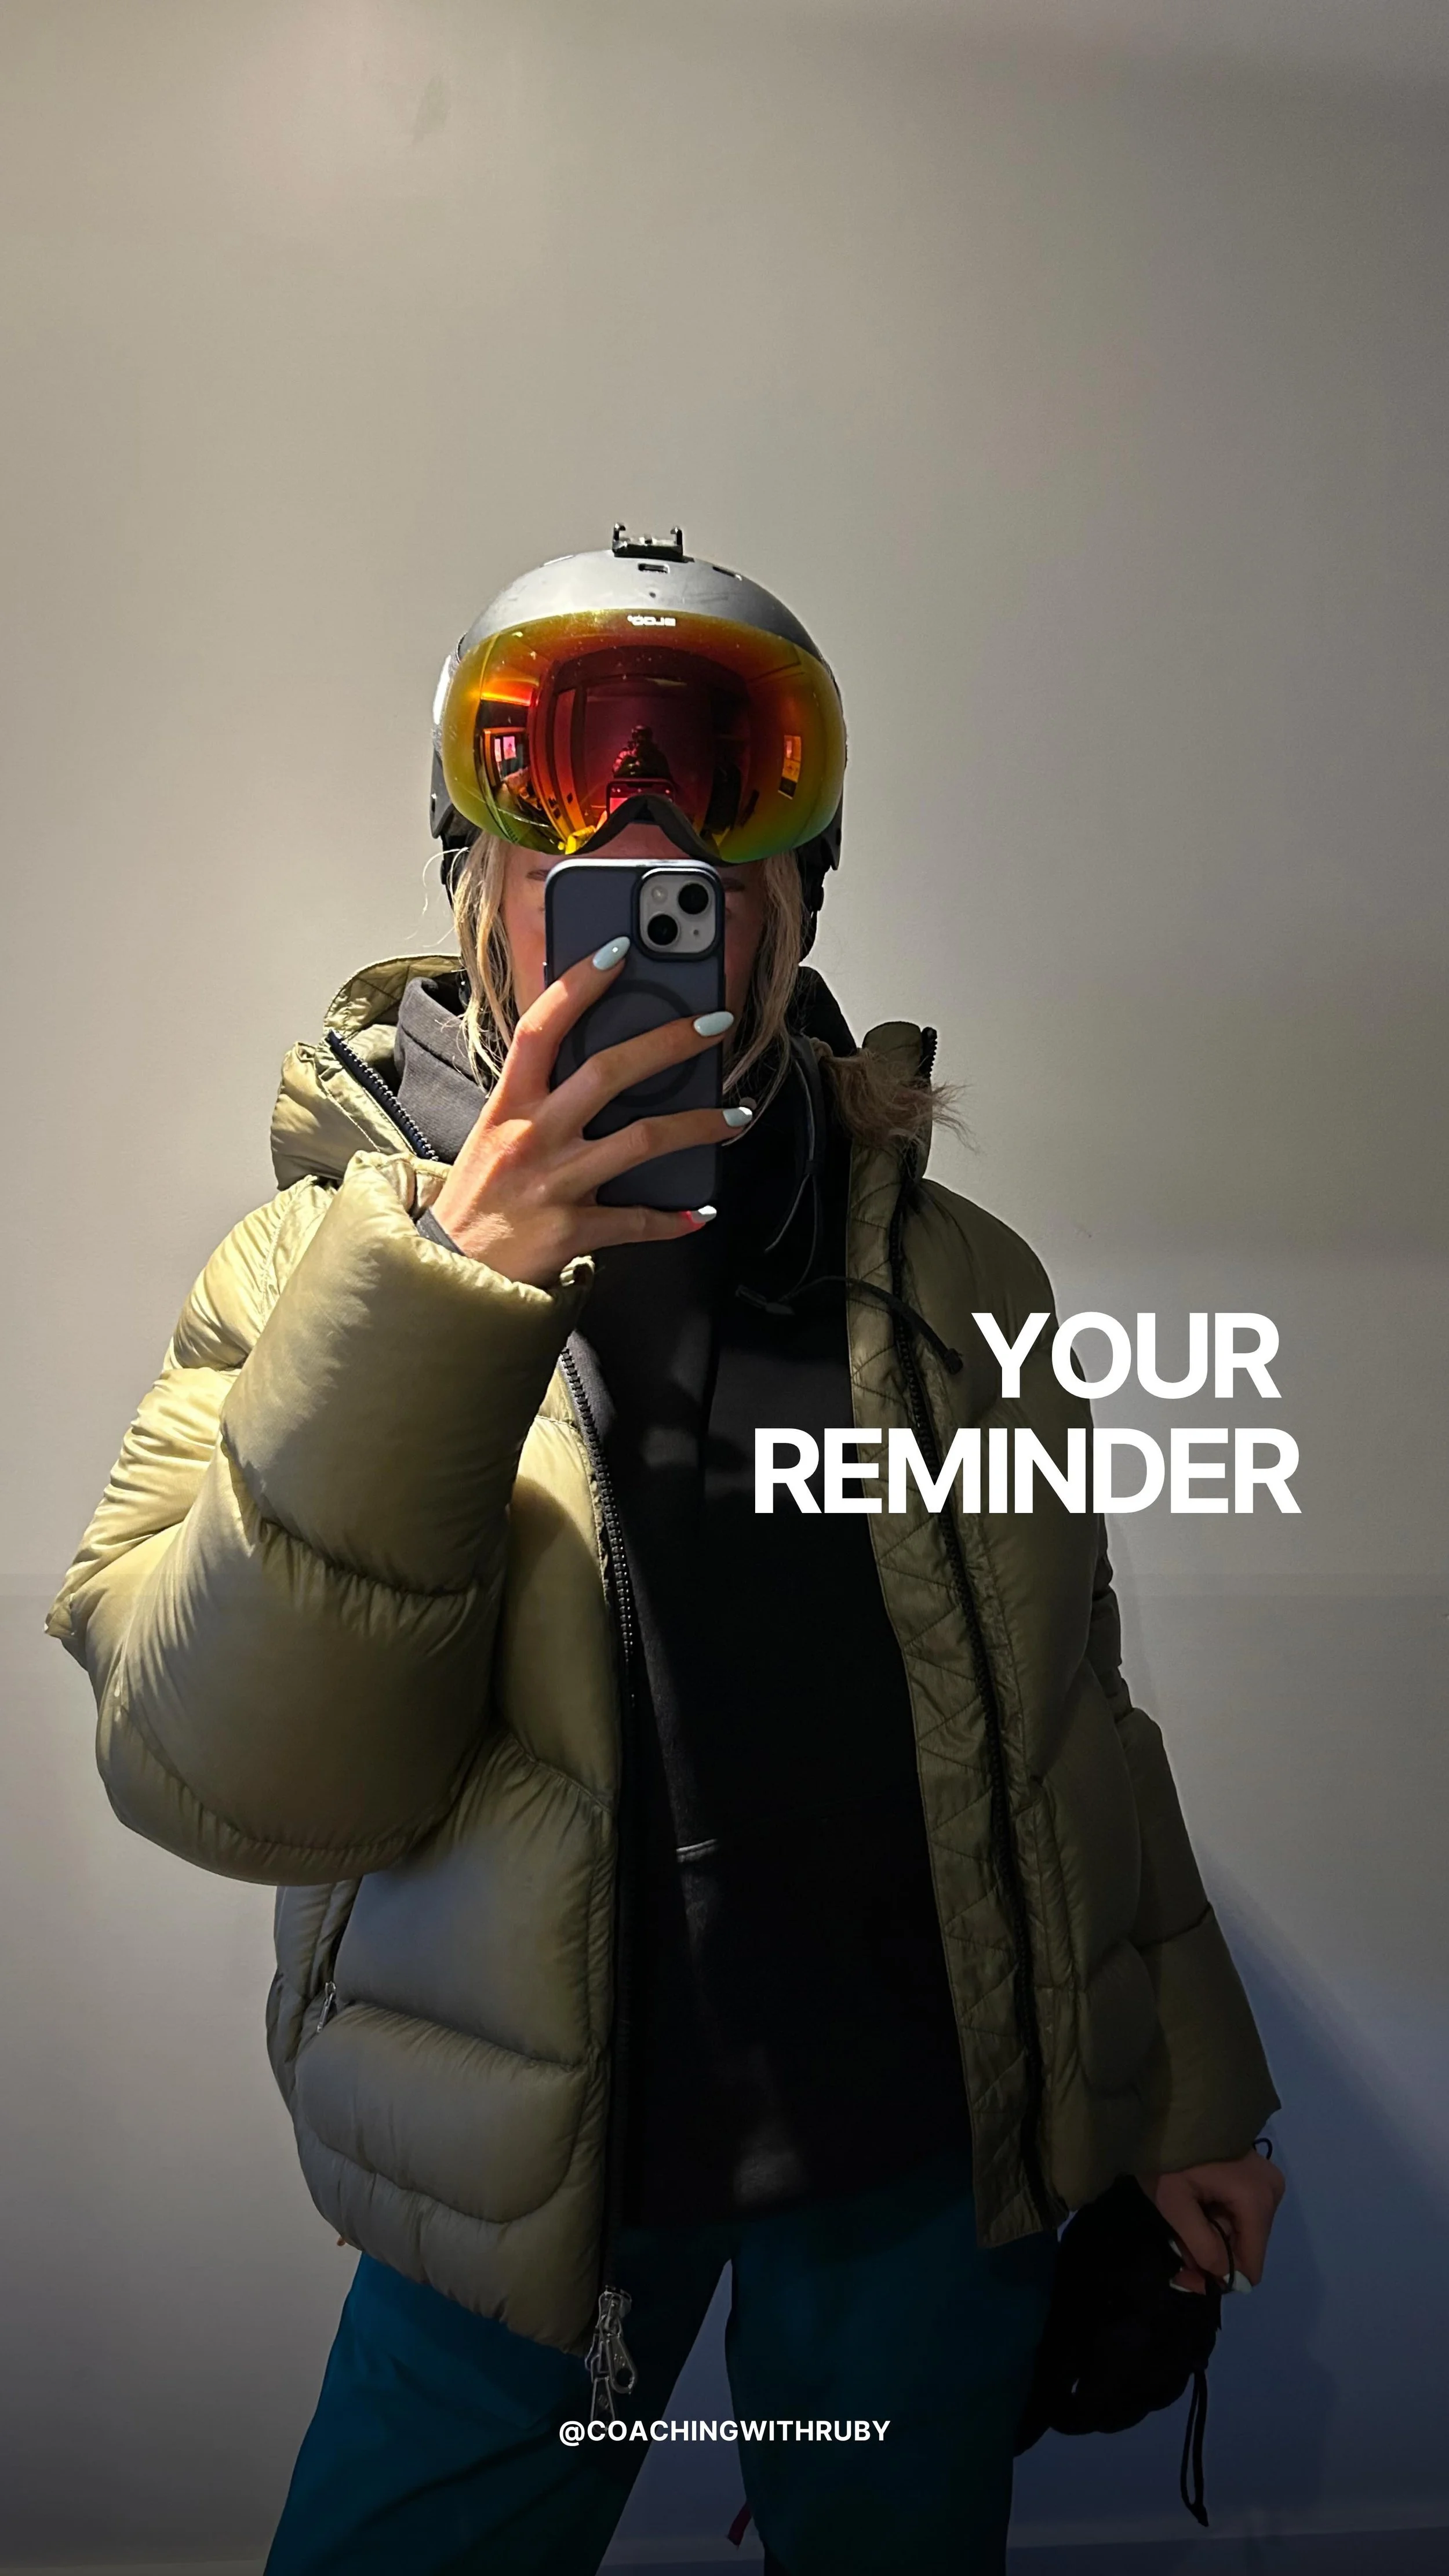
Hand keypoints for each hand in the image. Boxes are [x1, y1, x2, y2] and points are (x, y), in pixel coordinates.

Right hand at [429, 940, 743, 1287]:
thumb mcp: (495, 1131)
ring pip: (643, 1140)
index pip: (541, 1028)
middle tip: (714, 1025)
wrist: (449, 1269)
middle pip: (608, 1072)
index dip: (579, 985)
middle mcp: (533, 1136)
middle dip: (669, 1043)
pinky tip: (700, 1210)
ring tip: (734, 1115)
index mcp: (509, 1103)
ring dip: (699, 1125)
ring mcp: (555, 1183)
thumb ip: (536, 1096)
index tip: (618, 950)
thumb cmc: (480, 1196)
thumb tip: (592, 1060)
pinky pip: (637, 1220)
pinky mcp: (572, 1230)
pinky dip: (675, 1217)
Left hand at [1144, 2150, 1285, 2294]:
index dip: (1219, 2278)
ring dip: (1212, 2238)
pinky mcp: (1259, 2178)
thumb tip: (1225, 2277)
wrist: (1172, 2105)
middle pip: (1246, 2250)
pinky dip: (1218, 2221)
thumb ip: (1201, 2245)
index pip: (1251, 2267)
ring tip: (1183, 2221)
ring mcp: (1268, 2183)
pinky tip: (1197, 2208)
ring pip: (1242, 2234)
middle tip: (1177, 2248)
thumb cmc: (1169, 2151)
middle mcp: (1272, 2193)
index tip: (1186, 2274)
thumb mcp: (1175, 2202)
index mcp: (1257, 2200)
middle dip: (1210, 2256)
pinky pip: (1242, 2216)